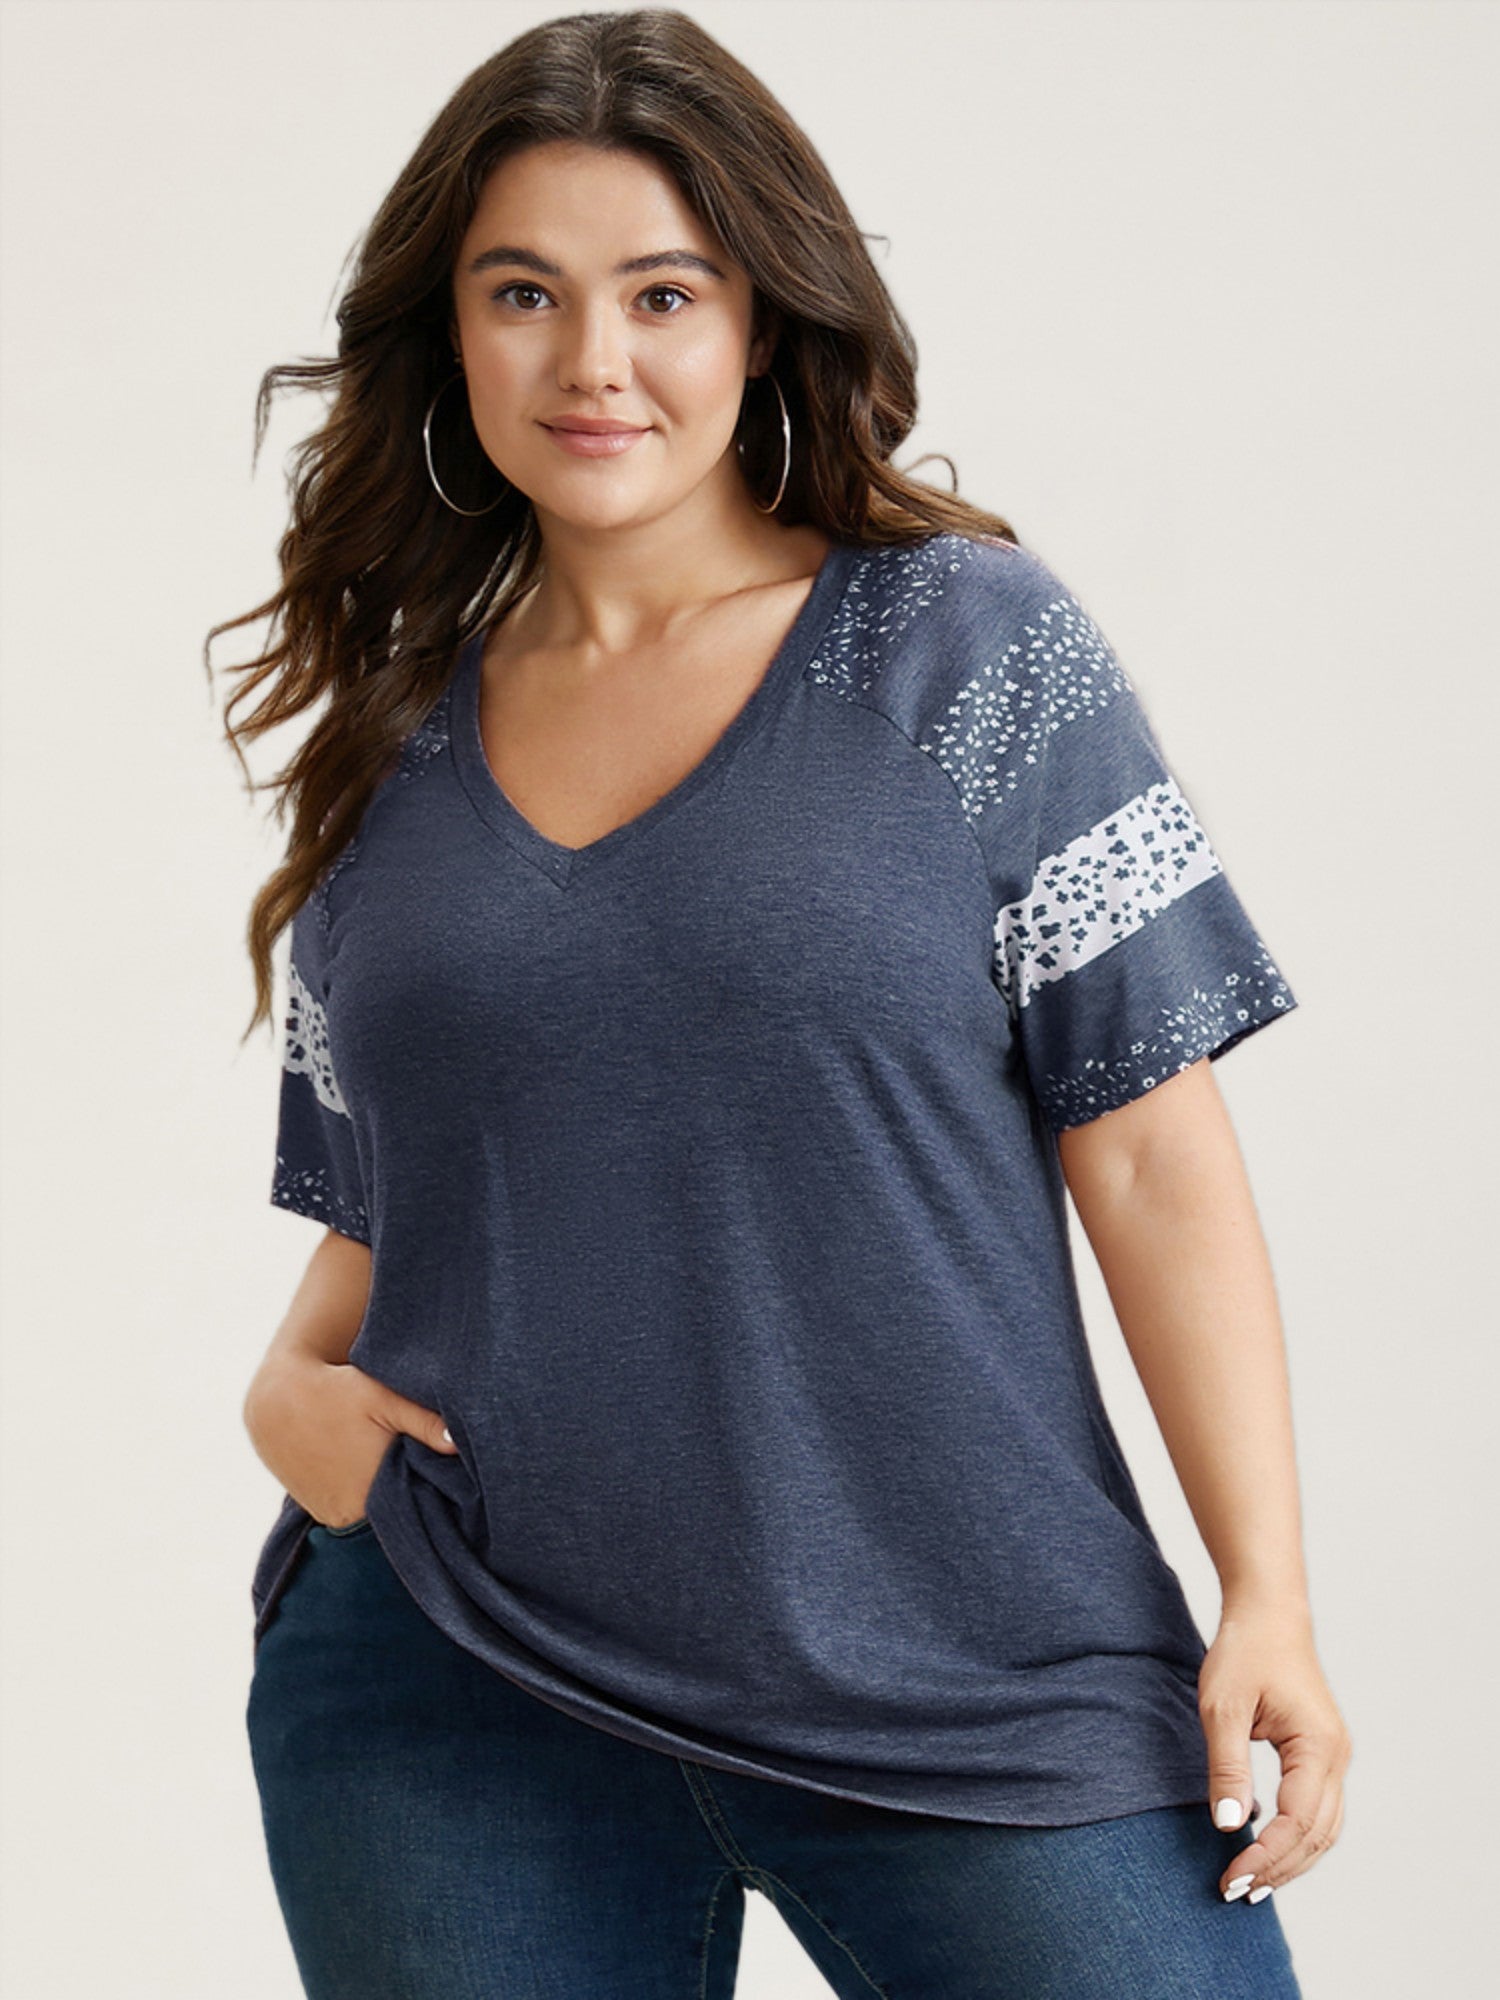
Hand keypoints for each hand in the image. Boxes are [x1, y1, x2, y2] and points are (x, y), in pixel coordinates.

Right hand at [244, 1352, 457, 1528]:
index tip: (435, 1472)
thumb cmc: (335, 1392)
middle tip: (409, 1462)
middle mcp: (348, 1514)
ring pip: (370, 1511)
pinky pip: (349, 1509)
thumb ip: (424, 1423)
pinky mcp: (316, 1511)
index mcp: (370, 1493)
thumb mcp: (383, 1399)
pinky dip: (358, 1495)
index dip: (427, 1490)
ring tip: (381, 1462)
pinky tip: (361, 1468)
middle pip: (392, 1511)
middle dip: (405, 1491)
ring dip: (379, 1494)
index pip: (414, 1505)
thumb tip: (458, 1446)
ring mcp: (329, 1516)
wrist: (276, 1398)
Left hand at [1198, 1598, 1351, 1904]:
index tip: (1229, 1879)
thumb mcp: (1223, 1707)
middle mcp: (1337, 1756)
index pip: (1297, 1823)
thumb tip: (1230, 1827)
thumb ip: (1228, 1767)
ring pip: (1323, 1829)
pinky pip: (1318, 1809)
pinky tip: (1264, 1847)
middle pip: (1317, 1836)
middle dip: (1279, 1869)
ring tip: (1251, 1883)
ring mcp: (1335, 1755)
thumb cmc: (1244, 1652)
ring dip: (1291, 1860)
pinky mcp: (1323, 1752)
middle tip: (1235, 1893)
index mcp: (1317, 1746)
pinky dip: (1296, 1837)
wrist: (1268, 1612)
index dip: (1264, 1858)